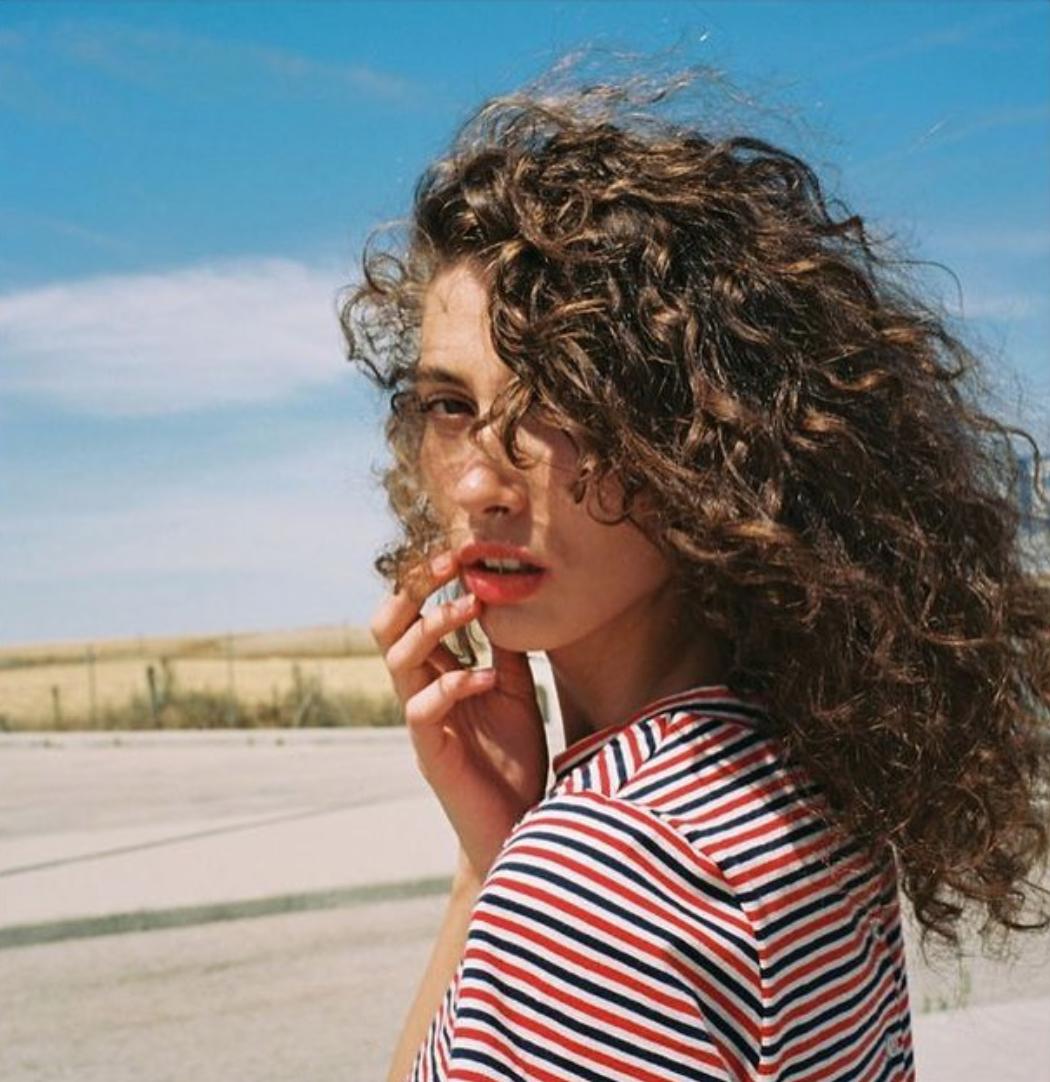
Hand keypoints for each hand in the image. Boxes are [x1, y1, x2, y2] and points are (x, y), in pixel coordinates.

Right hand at [371, 550, 549, 879]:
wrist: (516, 826)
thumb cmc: (513, 760)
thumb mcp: (515, 691)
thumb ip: (506, 650)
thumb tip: (509, 596)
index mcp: (437, 674)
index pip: (413, 617)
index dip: (427, 583)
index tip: (459, 552)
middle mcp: (421, 692)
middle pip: (388, 630)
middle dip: (413, 592)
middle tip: (450, 565)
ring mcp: (422, 723)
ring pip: (398, 662)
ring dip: (434, 626)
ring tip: (473, 607)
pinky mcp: (430, 754)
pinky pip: (420, 709)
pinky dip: (454, 684)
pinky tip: (489, 678)